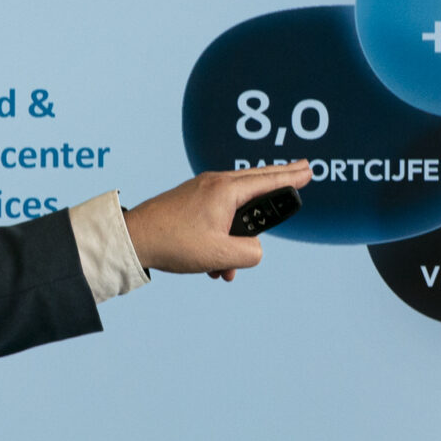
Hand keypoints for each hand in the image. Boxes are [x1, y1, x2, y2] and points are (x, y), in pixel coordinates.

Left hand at [122, 161, 312, 281]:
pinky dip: (219, 240)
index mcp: (226, 191)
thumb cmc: (173, 243)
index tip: (308, 169)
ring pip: (234, 209)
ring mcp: (200, 191)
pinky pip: (217, 216)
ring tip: (224, 271)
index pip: (268, 180)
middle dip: (278, 186)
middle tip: (302, 172)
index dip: (291, 177)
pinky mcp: (189, 202)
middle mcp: (214, 184)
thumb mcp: (219, 254)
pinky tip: (210, 267)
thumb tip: (254, 250)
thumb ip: (249, 253)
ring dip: (236, 241)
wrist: (132, 239)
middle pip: (255, 183)